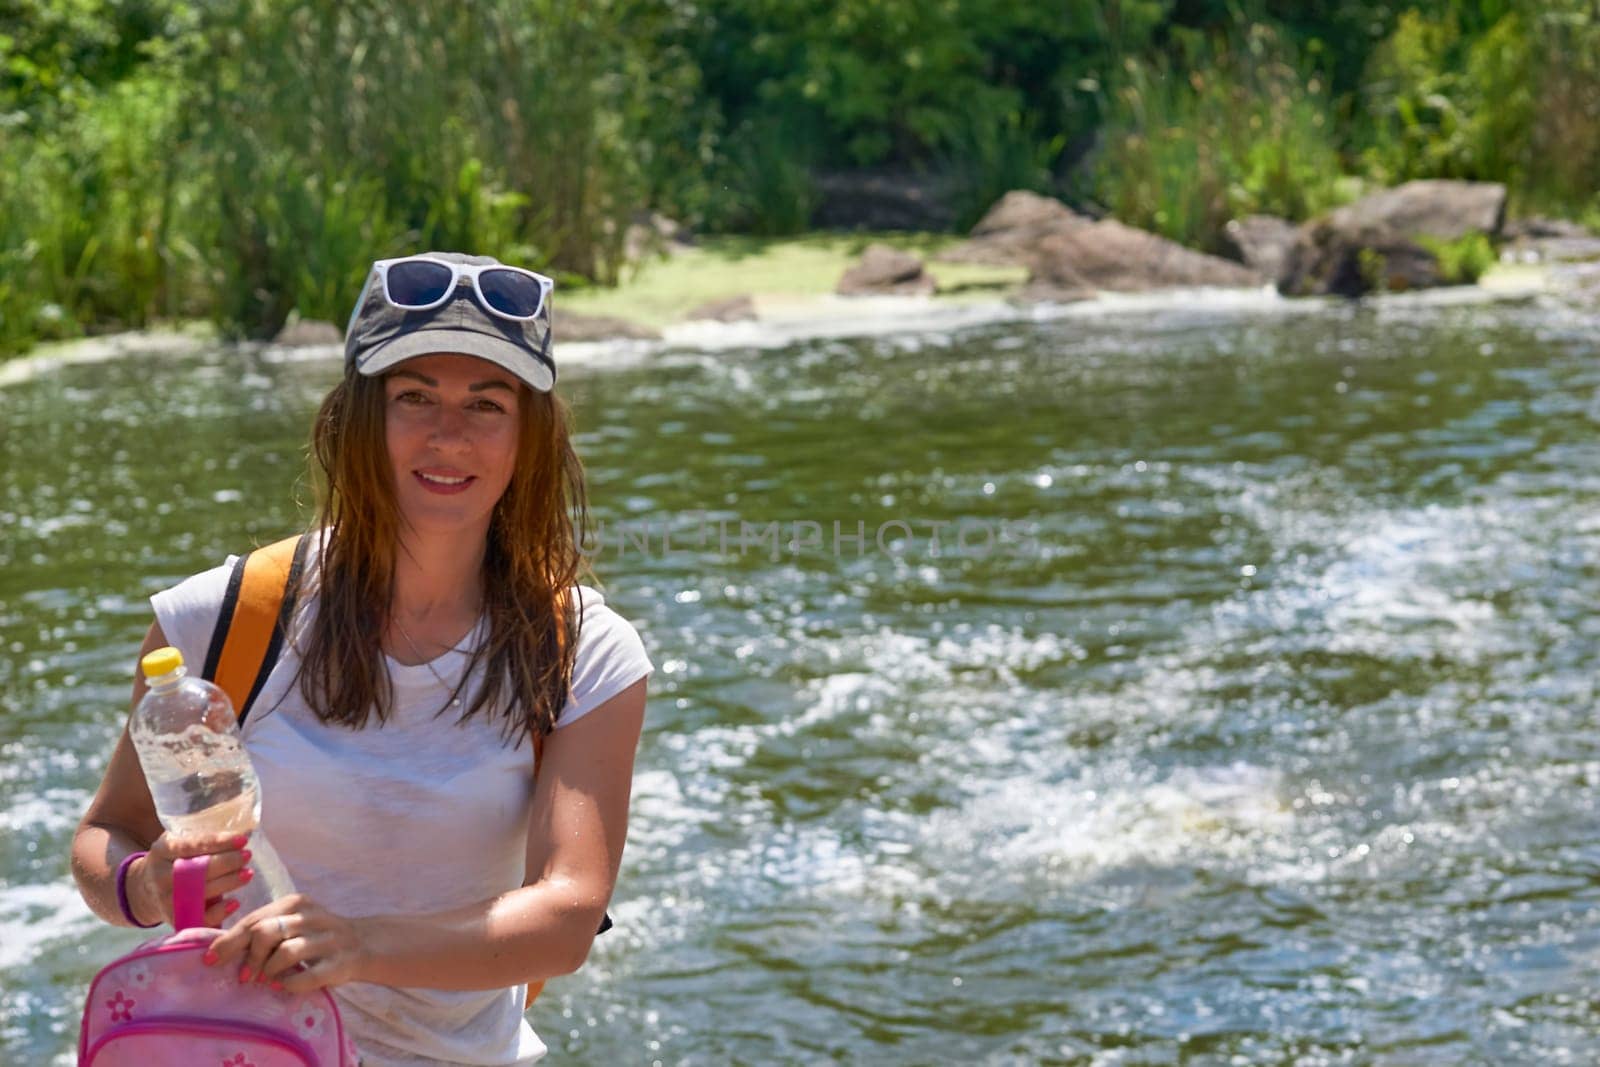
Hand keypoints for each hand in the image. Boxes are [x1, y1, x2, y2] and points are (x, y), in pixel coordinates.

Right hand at [131, 831, 253, 927]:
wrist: (145, 890)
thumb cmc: (172, 861)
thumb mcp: (177, 843)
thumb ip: (201, 840)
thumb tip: (243, 831)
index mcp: (163, 851)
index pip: (192, 845)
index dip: (218, 842)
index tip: (242, 839)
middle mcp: (161, 876)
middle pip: (197, 869)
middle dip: (227, 862)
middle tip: (247, 855)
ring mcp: (166, 899)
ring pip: (200, 892)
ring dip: (228, 883)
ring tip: (247, 874)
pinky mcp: (175, 919)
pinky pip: (199, 917)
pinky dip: (219, 912)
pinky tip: (234, 902)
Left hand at [203, 894, 367, 993]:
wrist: (363, 944)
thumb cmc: (315, 936)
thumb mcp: (292, 923)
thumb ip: (263, 930)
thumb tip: (219, 950)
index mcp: (296, 903)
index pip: (254, 919)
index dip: (229, 941)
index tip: (209, 959)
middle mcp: (312, 917)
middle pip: (266, 932)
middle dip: (249, 957)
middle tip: (243, 977)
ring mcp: (328, 940)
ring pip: (286, 952)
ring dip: (269, 970)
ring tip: (265, 981)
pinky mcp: (339, 963)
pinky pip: (307, 976)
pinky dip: (290, 984)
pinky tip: (284, 986)